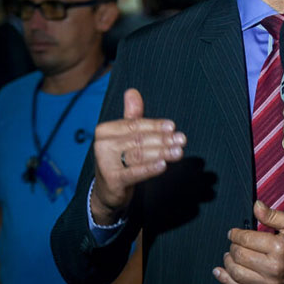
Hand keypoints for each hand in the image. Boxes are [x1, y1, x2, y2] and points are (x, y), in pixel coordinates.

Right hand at [91, 88, 185, 224]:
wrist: (107, 191)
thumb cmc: (119, 159)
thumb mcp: (125, 136)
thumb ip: (131, 116)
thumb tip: (132, 91)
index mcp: (105, 130)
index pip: (134, 125)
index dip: (155, 125)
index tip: (173, 126)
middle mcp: (102, 145)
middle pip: (138, 140)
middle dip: (163, 139)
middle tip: (182, 140)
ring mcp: (105, 163)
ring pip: (139, 155)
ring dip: (162, 153)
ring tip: (179, 151)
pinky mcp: (112, 180)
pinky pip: (135, 172)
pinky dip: (150, 168)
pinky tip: (164, 165)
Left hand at [212, 201, 283, 283]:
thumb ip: (273, 215)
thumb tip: (255, 206)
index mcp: (278, 247)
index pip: (246, 239)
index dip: (235, 234)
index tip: (233, 233)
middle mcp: (272, 268)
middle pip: (239, 256)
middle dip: (232, 247)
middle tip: (234, 243)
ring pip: (236, 273)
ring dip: (228, 262)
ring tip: (229, 256)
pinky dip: (226, 280)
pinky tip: (219, 272)